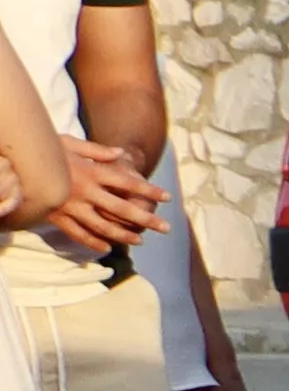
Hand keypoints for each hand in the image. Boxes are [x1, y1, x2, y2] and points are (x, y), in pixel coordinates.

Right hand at [21, 140, 161, 254]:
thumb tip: (120, 154)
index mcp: (91, 171)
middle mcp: (84, 191)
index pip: (127, 183)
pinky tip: (107, 248)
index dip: (149, 190)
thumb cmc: (45, 148)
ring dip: (123, 235)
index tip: (168, 197)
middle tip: (166, 228)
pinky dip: (92, 242)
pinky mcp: (55, 216)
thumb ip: (97, 150)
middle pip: (121, 208)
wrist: (17, 161)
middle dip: (145, 219)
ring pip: (102, 226)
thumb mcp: (70, 142)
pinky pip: (77, 233)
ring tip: (140, 241)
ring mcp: (70, 205)